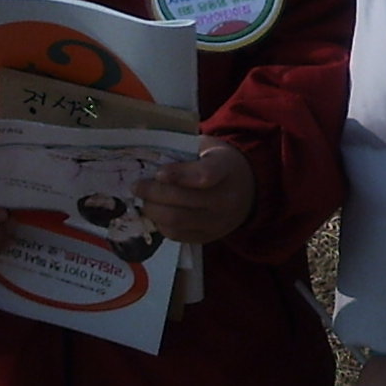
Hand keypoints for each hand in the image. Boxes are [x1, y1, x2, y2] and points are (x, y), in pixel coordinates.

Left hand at [136, 140, 254, 245]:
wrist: (248, 188)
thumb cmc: (220, 162)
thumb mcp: (209, 147)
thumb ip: (184, 149)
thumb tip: (147, 155)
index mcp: (227, 168)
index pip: (205, 175)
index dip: (178, 175)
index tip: (158, 172)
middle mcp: (226, 199)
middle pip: (182, 200)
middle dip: (153, 193)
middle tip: (137, 186)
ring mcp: (218, 222)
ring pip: (176, 220)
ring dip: (152, 210)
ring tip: (143, 200)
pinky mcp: (208, 238)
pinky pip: (177, 234)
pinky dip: (160, 223)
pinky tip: (156, 212)